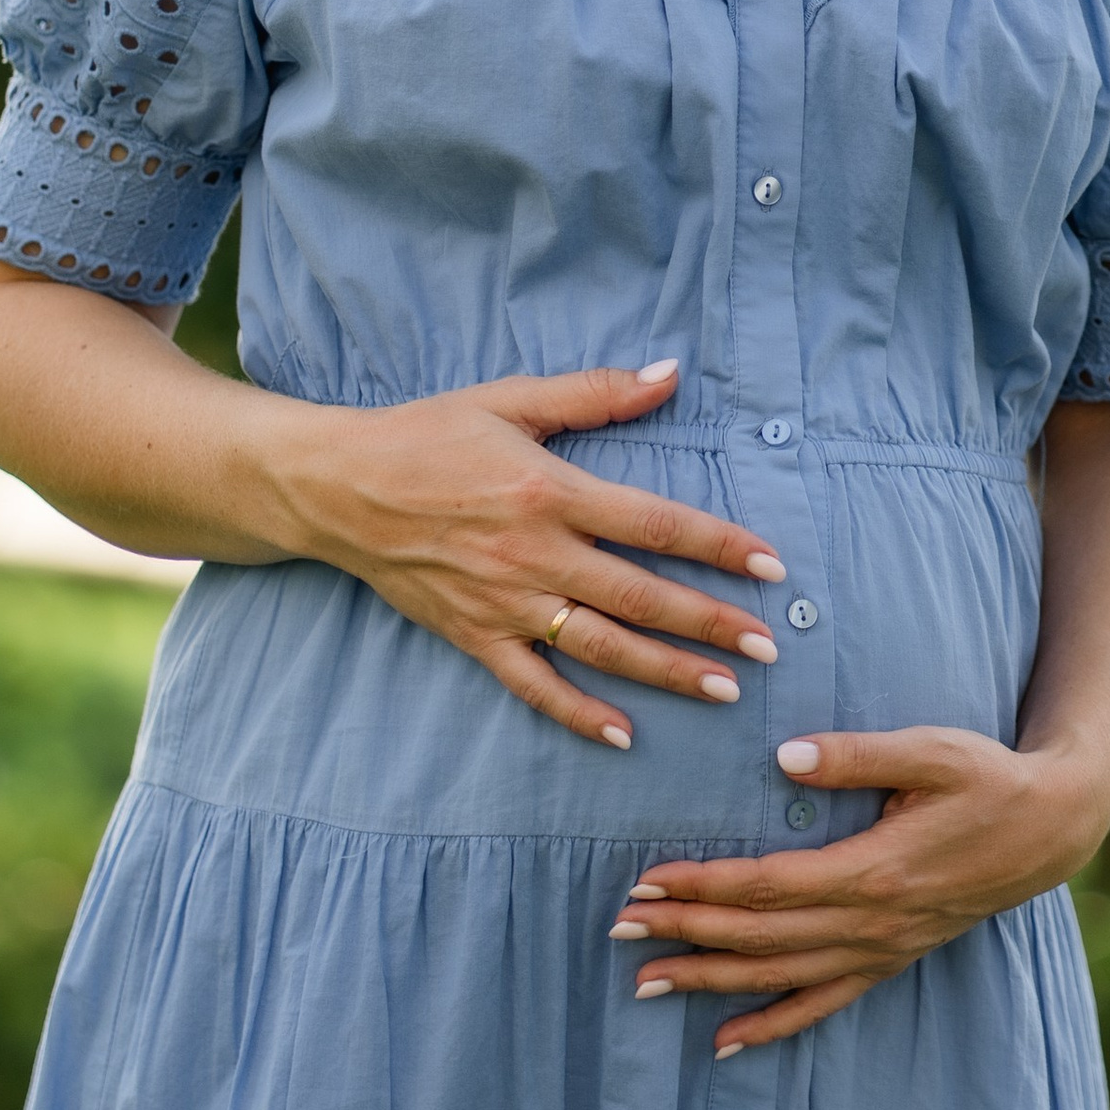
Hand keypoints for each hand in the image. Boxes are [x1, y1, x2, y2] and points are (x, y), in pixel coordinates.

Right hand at [261, 359, 787, 748]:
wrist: (336, 485)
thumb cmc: (427, 434)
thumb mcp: (510, 398)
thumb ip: (595, 392)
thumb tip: (671, 374)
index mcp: (550, 490)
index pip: (656, 524)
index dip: (720, 546)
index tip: (772, 566)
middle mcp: (534, 553)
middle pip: (642, 596)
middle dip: (713, 624)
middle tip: (770, 647)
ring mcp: (503, 602)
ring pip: (601, 647)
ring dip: (667, 673)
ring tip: (726, 690)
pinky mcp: (473, 636)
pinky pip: (533, 685)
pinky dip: (578, 714)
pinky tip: (624, 735)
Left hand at [608, 725, 1109, 1049]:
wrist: (1048, 831)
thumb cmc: (987, 779)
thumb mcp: (932, 751)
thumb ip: (858, 754)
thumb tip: (785, 755)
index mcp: (873, 870)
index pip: (766, 885)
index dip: (702, 886)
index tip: (646, 882)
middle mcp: (871, 922)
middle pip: (759, 935)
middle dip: (685, 932)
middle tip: (619, 929)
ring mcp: (880, 949)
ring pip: (780, 977)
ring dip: (710, 980)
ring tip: (646, 983)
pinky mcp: (889, 960)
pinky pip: (822, 1004)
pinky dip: (771, 1025)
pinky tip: (724, 1042)